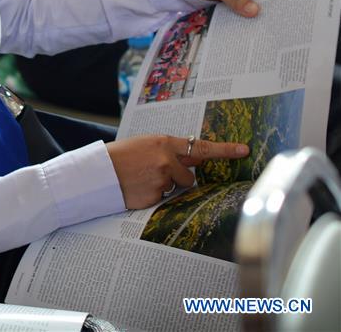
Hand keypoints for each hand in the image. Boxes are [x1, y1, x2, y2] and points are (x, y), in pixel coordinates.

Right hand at [106, 135, 248, 208]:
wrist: (98, 172)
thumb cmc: (119, 157)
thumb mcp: (144, 145)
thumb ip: (167, 151)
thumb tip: (189, 161)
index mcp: (164, 143)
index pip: (201, 148)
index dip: (224, 150)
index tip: (244, 151)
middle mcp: (167, 160)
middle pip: (189, 176)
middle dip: (177, 178)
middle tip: (154, 173)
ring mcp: (162, 179)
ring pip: (174, 188)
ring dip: (162, 187)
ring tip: (140, 179)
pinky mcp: (156, 196)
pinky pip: (162, 199)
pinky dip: (152, 196)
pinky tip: (137, 188)